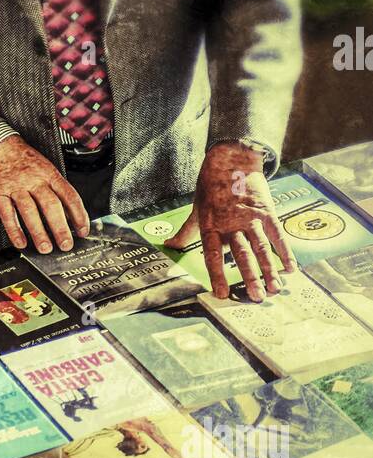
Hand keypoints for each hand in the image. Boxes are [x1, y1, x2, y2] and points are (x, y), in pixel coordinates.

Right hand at [0, 135, 88, 252]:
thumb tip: (69, 214)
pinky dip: (14, 230)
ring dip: (38, 232)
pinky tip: (21, 242)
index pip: (69, 195)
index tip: (83, 230)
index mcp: (49, 174)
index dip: (79, 215)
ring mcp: (15, 186)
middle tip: (65, 245)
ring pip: (29, 211)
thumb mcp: (45, 167)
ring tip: (45, 248)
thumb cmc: (23, 159)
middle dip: (60, 228)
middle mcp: (34, 180)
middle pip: (51, 205)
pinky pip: (7, 214)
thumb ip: (56, 188)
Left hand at [164, 142, 295, 300]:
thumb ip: (186, 232)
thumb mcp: (196, 209)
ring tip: (274, 289)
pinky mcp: (266, 211)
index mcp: (211, 225)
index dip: (217, 275)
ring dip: (269, 269)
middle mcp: (231, 224)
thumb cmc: (211, 185)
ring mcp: (250, 218)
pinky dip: (284, 251)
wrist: (232, 159)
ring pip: (261, 247)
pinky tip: (290, 268)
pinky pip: (277, 234)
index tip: (222, 293)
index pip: (212, 254)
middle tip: (257, 298)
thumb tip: (169, 245)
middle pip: (242, 254)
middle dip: (250, 277)